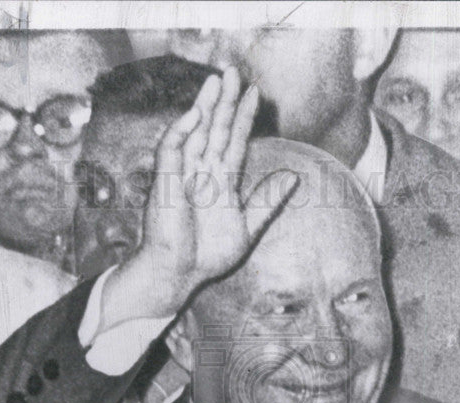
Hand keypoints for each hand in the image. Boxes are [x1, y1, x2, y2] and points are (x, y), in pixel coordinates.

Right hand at [110, 65, 298, 317]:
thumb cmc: (206, 255)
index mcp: (220, 181)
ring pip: (195, 132)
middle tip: (233, 72)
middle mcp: (201, 172)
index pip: (234, 142)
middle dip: (224, 101)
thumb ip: (267, 202)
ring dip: (204, 106)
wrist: (180, 273)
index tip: (255, 94)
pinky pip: (171, 148)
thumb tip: (294, 178)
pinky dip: (182, 130)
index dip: (243, 118)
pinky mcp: (164, 180)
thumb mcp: (247, 227)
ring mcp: (182, 174)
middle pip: (214, 129)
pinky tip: (196, 114)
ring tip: (217, 80)